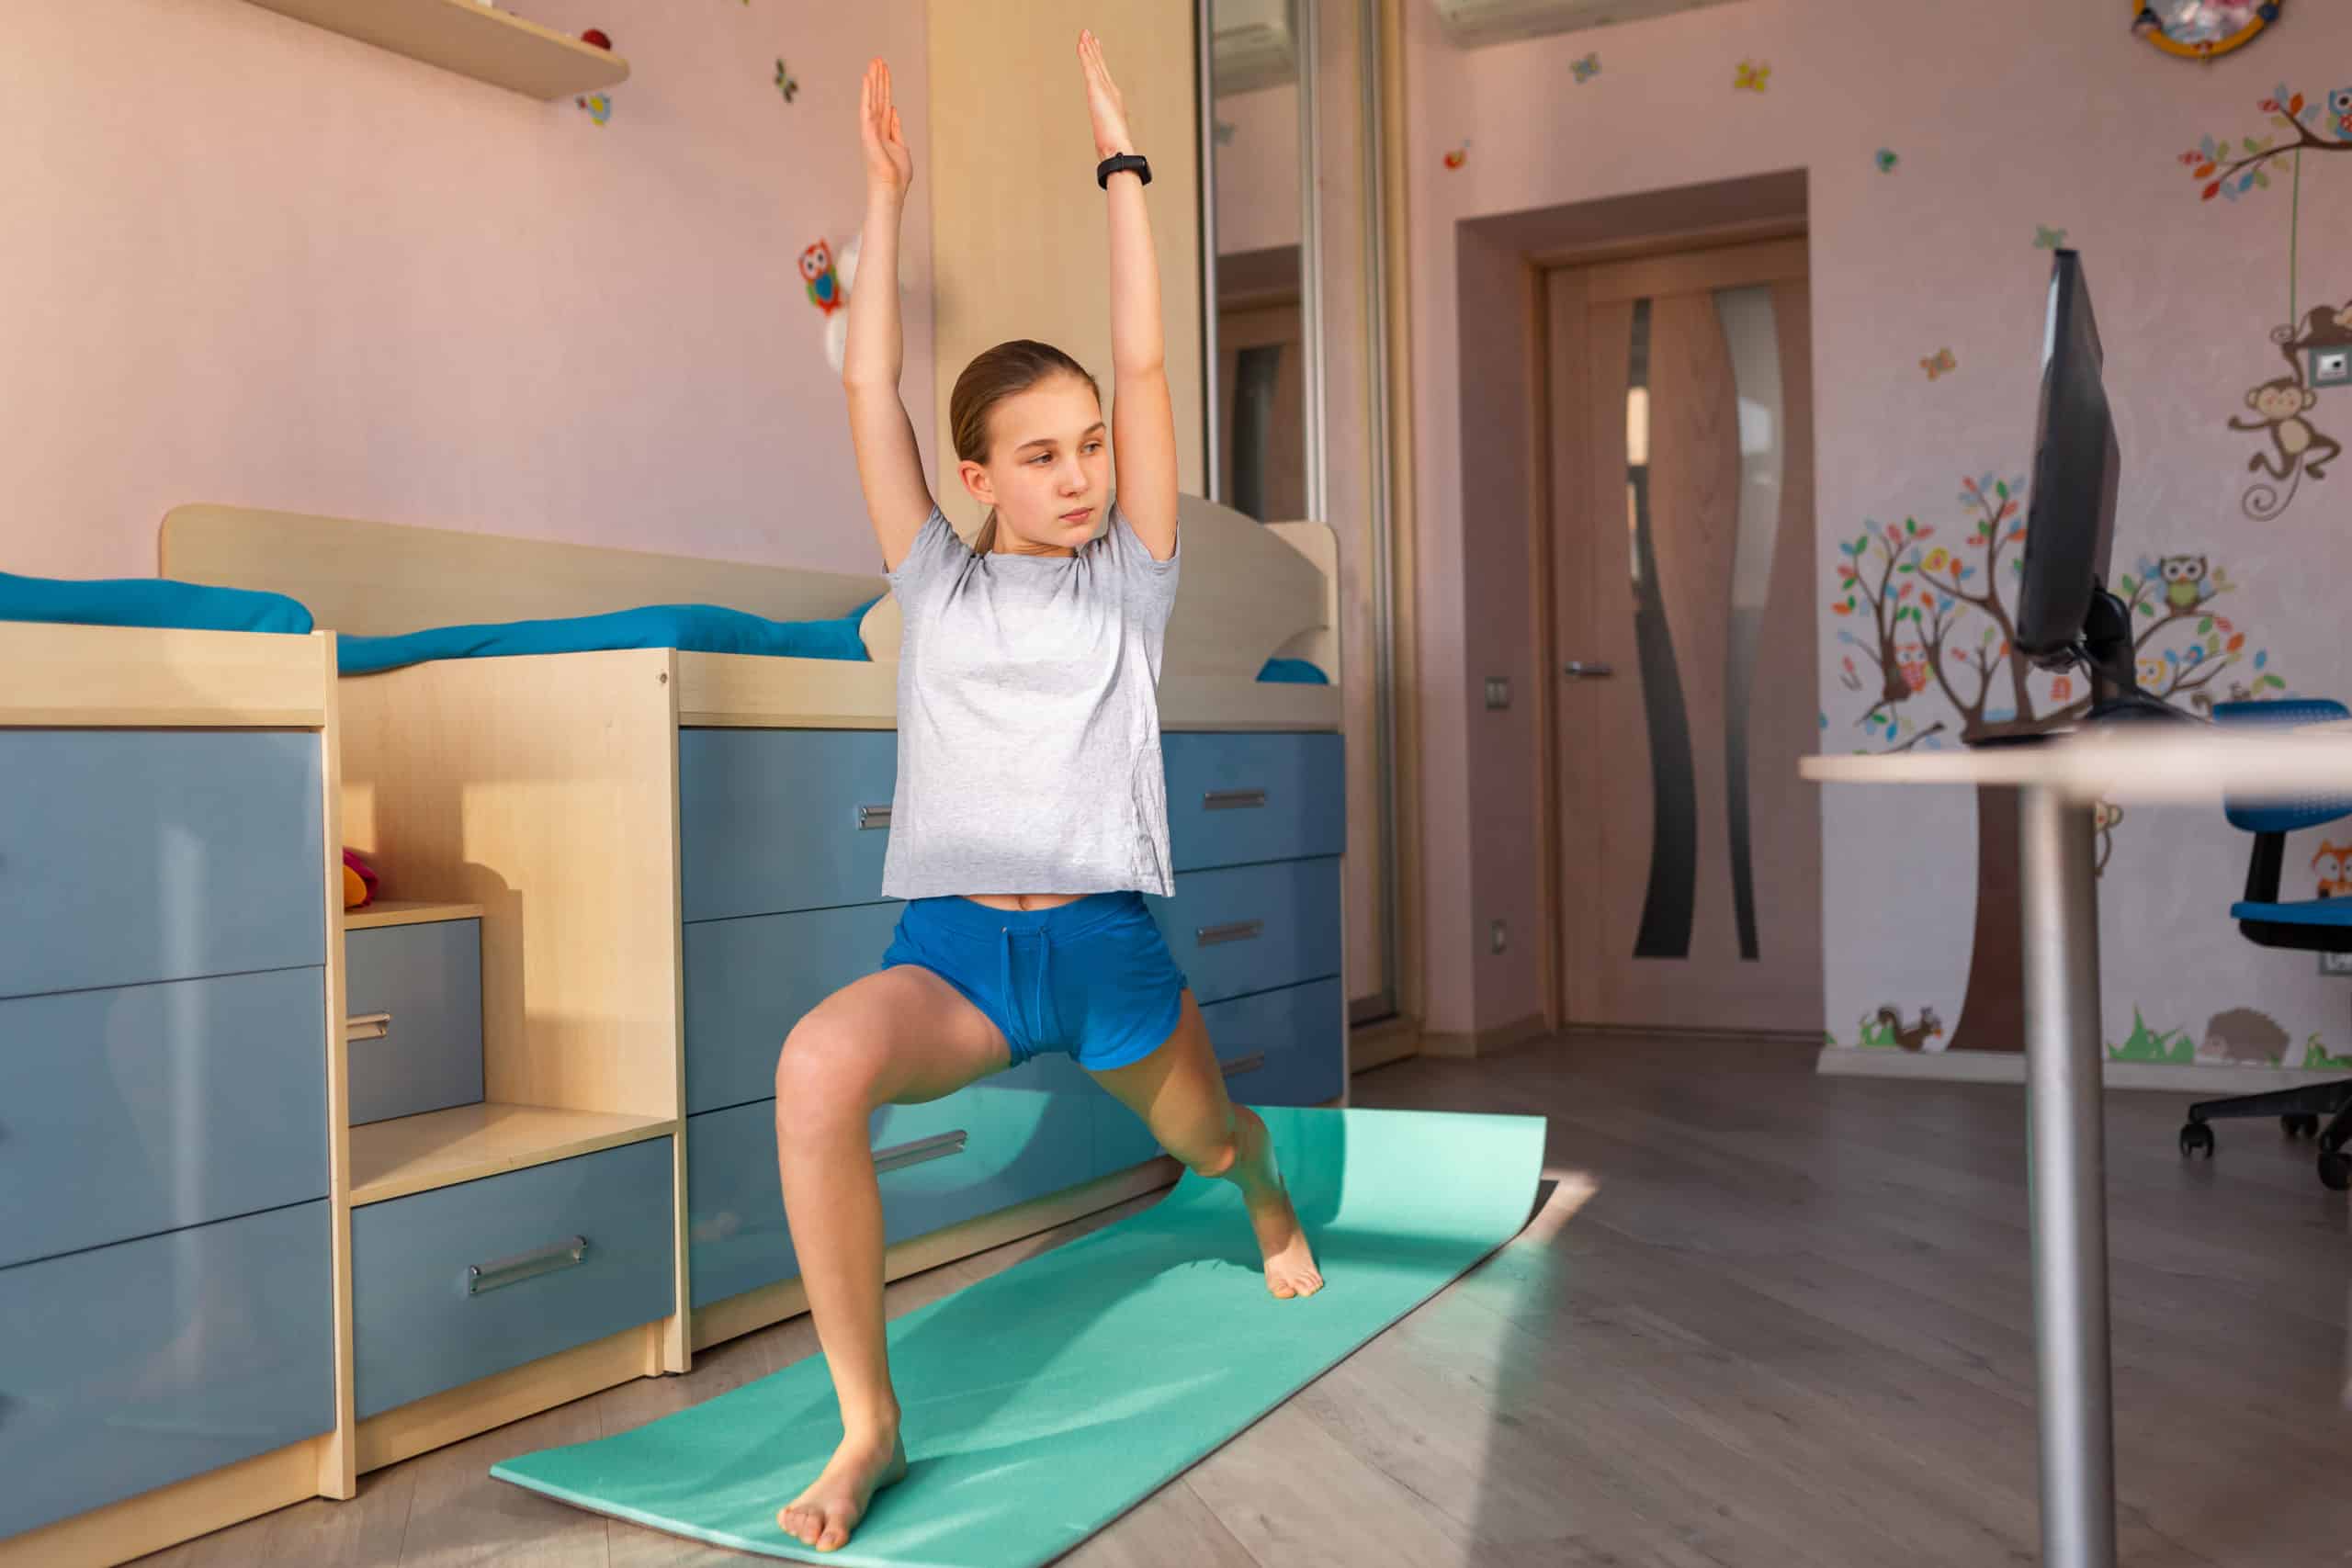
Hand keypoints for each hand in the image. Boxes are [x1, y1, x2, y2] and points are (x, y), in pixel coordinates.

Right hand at [860, 59, 912, 197]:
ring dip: (874, 80)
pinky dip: (867, 94)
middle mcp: (875, 127)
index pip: (884, 103)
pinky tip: (868, 79)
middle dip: (879, 78)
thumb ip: (896, 128)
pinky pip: (867, 109)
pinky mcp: (868, 133)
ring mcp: (870, 129)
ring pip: (873, 99)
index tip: (885, 70)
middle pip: (878, 97)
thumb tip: (894, 110)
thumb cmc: (896, 175)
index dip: (885, 86)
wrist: (891, 189)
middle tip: (878, 58)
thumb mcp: (901, 146)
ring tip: (875, 62)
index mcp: (884, 130)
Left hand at [1078, 30, 1133, 159]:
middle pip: (1100, 65)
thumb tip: (1105, 143)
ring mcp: (1104, 88)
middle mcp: (1110, 90)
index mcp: (1113, 99)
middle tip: (1088, 34)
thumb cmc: (1114, 146)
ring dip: (1089, 46)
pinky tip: (1081, 44)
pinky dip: (1085, 54)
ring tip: (1084, 33)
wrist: (1118, 147)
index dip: (1098, 61)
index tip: (1095, 49)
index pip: (1103, 76)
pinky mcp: (1096, 89)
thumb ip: (1106, 133)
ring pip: (1095, 62)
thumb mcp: (1109, 136)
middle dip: (1094, 49)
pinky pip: (1089, 67)